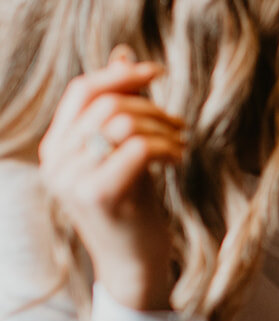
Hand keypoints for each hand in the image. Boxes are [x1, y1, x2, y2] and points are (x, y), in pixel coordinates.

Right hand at [38, 49, 185, 310]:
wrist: (134, 266)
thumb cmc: (132, 207)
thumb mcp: (122, 151)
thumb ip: (118, 108)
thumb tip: (124, 54)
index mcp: (56, 148)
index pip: (81, 90)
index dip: (121, 74)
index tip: (157, 73)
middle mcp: (56, 163)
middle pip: (105, 103)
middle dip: (150, 105)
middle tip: (178, 124)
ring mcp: (73, 180)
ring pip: (122, 121)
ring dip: (162, 126)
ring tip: (180, 142)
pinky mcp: (98, 196)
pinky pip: (136, 147)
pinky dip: (165, 146)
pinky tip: (177, 160)